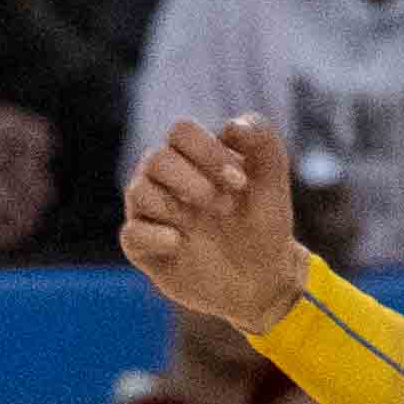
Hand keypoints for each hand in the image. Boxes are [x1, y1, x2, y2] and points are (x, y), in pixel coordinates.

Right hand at [118, 114, 312, 334]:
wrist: (262, 277)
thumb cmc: (262, 223)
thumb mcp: (273, 181)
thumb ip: (262, 142)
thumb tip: (230, 126)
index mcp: (191, 158)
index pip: (181, 132)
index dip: (209, 152)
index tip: (241, 182)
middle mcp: (164, 181)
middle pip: (156, 158)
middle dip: (193, 180)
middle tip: (226, 206)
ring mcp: (151, 215)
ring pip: (138, 191)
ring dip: (176, 205)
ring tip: (205, 224)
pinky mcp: (144, 249)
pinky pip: (131, 233)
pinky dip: (155, 235)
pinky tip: (180, 242)